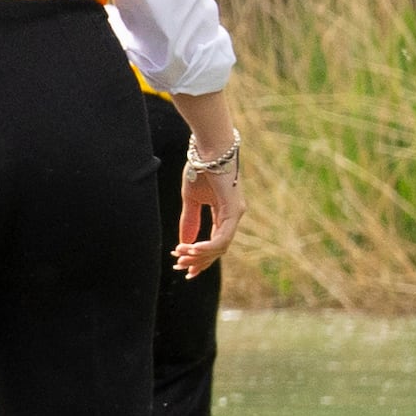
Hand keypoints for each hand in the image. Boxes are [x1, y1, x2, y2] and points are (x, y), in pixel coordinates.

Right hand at [175, 149, 240, 272]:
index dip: (200, 257)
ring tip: (181, 256)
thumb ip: (189, 221)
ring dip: (199, 255)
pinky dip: (207, 246)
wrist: (209, 147)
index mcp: (224, 213)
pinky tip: (191, 248)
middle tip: (180, 268)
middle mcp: (233, 216)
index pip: (215, 242)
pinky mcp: (234, 211)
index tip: (185, 268)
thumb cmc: (200, 167)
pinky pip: (222, 237)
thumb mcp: (191, 199)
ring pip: (220, 246)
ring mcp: (235, 214)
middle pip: (218, 249)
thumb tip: (184, 242)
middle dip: (198, 261)